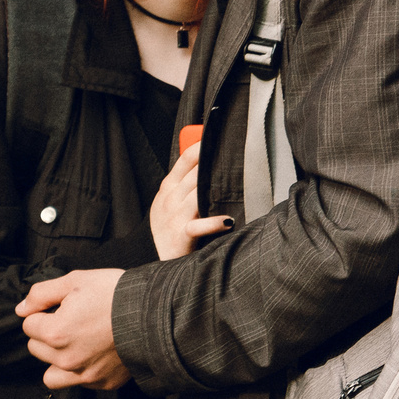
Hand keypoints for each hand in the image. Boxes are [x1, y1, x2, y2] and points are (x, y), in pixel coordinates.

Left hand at [18, 269, 127, 390]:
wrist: (155, 313)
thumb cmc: (116, 293)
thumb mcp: (75, 281)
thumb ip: (41, 294)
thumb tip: (21, 309)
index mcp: (56, 333)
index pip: (29, 325)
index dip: (42, 313)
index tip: (61, 307)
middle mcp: (67, 359)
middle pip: (36, 349)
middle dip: (47, 334)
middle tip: (71, 321)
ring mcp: (85, 375)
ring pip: (51, 374)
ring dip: (57, 359)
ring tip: (76, 343)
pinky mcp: (103, 383)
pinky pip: (79, 382)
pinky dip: (82, 370)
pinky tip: (96, 352)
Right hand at [150, 140, 233, 260]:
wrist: (159, 259)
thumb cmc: (171, 227)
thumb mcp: (170, 201)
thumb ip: (186, 184)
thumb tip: (214, 165)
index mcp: (168, 187)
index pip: (185, 159)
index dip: (202, 147)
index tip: (220, 139)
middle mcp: (170, 199)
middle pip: (195, 175)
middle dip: (216, 167)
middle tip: (240, 159)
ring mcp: (174, 216)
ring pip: (197, 195)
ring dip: (216, 191)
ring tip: (239, 186)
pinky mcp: (181, 235)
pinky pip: (198, 226)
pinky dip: (214, 223)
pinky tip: (228, 221)